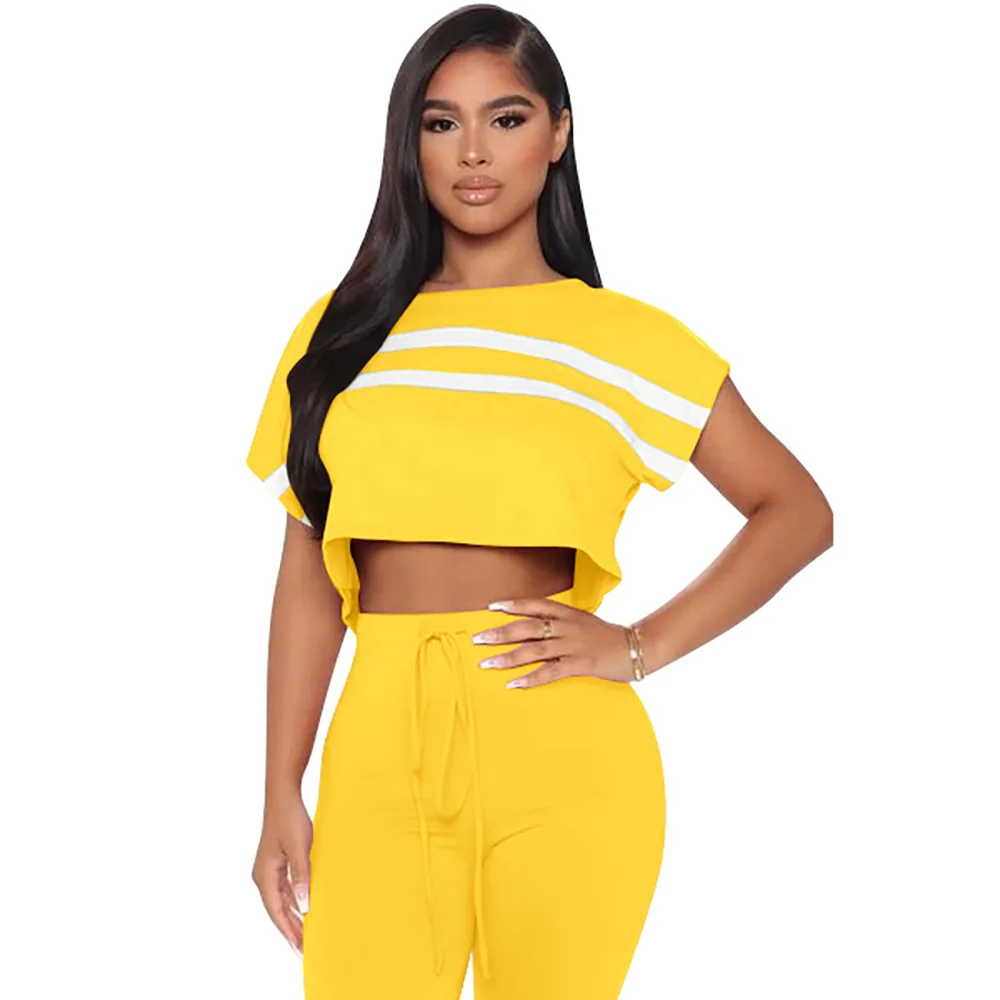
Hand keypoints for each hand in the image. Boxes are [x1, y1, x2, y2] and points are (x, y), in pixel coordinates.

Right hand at [251, 790, 312, 958]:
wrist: (283, 796)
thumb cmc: (289, 818)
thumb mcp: (300, 848)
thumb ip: (302, 876)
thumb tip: (304, 905)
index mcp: (264, 875)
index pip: (276, 911)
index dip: (288, 931)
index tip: (300, 948)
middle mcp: (263, 876)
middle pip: (277, 909)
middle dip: (291, 928)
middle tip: (306, 948)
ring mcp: (269, 869)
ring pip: (281, 900)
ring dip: (293, 915)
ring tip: (306, 933)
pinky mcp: (277, 862)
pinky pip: (285, 888)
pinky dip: (294, 900)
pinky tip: (305, 908)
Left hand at [471, 596, 636, 687]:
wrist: (637, 647)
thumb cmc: (608, 636)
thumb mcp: (584, 621)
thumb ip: (562, 621)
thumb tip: (537, 625)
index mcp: (568, 613)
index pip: (536, 605)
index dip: (514, 605)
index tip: (491, 606)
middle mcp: (567, 627)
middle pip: (528, 628)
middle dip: (500, 633)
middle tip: (477, 639)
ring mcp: (573, 645)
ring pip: (534, 650)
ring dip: (507, 657)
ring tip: (487, 663)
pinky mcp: (580, 664)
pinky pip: (550, 672)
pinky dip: (530, 678)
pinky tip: (513, 683)